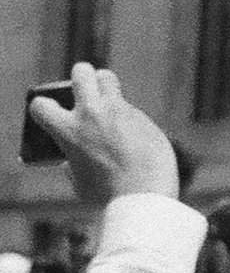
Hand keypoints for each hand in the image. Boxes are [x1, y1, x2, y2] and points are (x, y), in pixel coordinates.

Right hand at [32, 64, 180, 205]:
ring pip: (109, 80)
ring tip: (108, 104)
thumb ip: (72, 160)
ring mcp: (121, 112)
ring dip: (105, 88)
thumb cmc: (107, 197)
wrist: (145, 200)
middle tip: (85, 91)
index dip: (44, 109)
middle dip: (81, 78)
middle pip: (82, 72)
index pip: (40, 104)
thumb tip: (71, 159)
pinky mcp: (145, 119)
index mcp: (68, 129)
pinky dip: (129, 121)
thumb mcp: (78, 179)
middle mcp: (92, 113)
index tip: (51, 114)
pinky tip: (136, 143)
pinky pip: (132, 111)